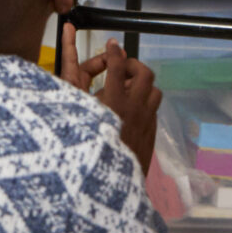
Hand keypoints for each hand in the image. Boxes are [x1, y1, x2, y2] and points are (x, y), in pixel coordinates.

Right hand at [62, 34, 163, 173]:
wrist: (108, 188)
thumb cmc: (85, 150)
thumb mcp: (77, 116)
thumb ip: (78, 95)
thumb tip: (82, 78)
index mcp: (113, 102)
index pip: (117, 65)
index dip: (114, 51)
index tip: (112, 44)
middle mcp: (134, 109)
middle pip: (145, 73)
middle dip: (134, 65)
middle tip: (122, 68)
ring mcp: (146, 122)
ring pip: (154, 91)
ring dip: (143, 86)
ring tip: (127, 89)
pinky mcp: (151, 135)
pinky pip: (153, 110)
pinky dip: (144, 104)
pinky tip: (130, 112)